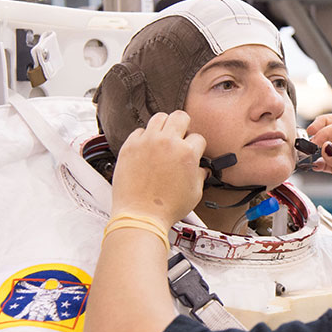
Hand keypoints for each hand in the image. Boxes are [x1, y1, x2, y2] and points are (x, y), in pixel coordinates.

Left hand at [110, 111, 206, 230]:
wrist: (140, 215)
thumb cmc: (167, 208)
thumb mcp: (195, 193)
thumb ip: (200, 175)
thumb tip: (201, 169)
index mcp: (187, 153)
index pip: (198, 137)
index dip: (197, 147)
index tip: (192, 153)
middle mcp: (167, 143)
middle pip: (180, 116)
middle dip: (184, 126)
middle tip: (180, 137)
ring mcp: (147, 142)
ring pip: (159, 117)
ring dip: (164, 126)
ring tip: (163, 138)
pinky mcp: (130, 146)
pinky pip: (140, 131)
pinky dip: (145, 137)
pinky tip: (147, 149)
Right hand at [307, 113, 331, 227]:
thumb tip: (326, 147)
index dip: (327, 131)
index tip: (316, 141)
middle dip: (322, 127)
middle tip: (309, 134)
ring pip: (331, 145)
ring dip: (319, 146)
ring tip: (309, 152)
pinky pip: (329, 163)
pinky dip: (320, 163)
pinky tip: (314, 166)